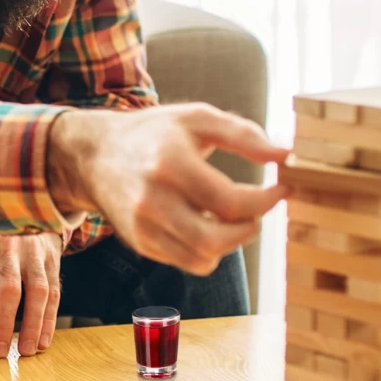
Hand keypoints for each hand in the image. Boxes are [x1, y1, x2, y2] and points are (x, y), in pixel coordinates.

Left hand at [0, 235, 62, 357]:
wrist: (23, 198)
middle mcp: (9, 248)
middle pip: (8, 290)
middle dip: (4, 324)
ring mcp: (33, 252)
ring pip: (37, 292)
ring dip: (33, 324)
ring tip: (25, 351)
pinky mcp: (52, 257)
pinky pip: (54, 291)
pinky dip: (50, 318)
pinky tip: (43, 340)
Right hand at [47, 103, 287, 276]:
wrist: (95, 155)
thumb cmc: (153, 133)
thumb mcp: (196, 118)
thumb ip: (243, 134)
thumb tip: (285, 155)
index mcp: (170, 164)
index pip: (230, 201)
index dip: (266, 201)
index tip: (283, 189)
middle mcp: (152, 200)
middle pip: (215, 240)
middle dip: (248, 230)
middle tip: (256, 212)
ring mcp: (143, 226)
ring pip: (202, 258)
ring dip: (229, 243)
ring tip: (232, 219)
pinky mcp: (140, 243)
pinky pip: (186, 262)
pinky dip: (207, 250)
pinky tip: (207, 224)